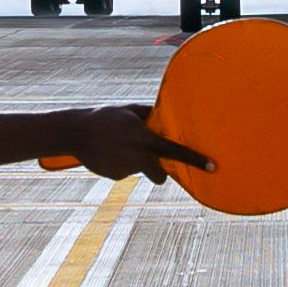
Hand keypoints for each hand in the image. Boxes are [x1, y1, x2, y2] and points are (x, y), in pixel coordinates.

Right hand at [50, 105, 210, 186]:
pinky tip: (108, 153)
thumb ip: (148, 115)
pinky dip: (120, 164)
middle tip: (149, 159)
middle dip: (159, 171)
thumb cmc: (105, 117)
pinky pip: (124, 171)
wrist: (75, 133)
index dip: (195, 159)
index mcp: (145, 139)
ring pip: (139, 169)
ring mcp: (126, 169)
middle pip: (159, 174)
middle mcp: (138, 157)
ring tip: (117, 147)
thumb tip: (164, 116)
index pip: (176, 151)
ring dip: (135, 162)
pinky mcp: (115, 176)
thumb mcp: (128, 110)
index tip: (212, 166)